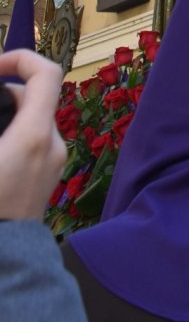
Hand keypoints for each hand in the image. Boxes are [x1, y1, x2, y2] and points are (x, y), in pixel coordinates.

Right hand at [0, 51, 66, 219]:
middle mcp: (50, 144)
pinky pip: (31, 142)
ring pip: (31, 120)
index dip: (19, 57)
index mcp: (33, 135)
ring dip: (5, 115)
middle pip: (33, 95)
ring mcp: (52, 163)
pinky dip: (11, 136)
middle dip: (1, 92)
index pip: (46, 72)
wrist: (2, 264)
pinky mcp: (45, 179)